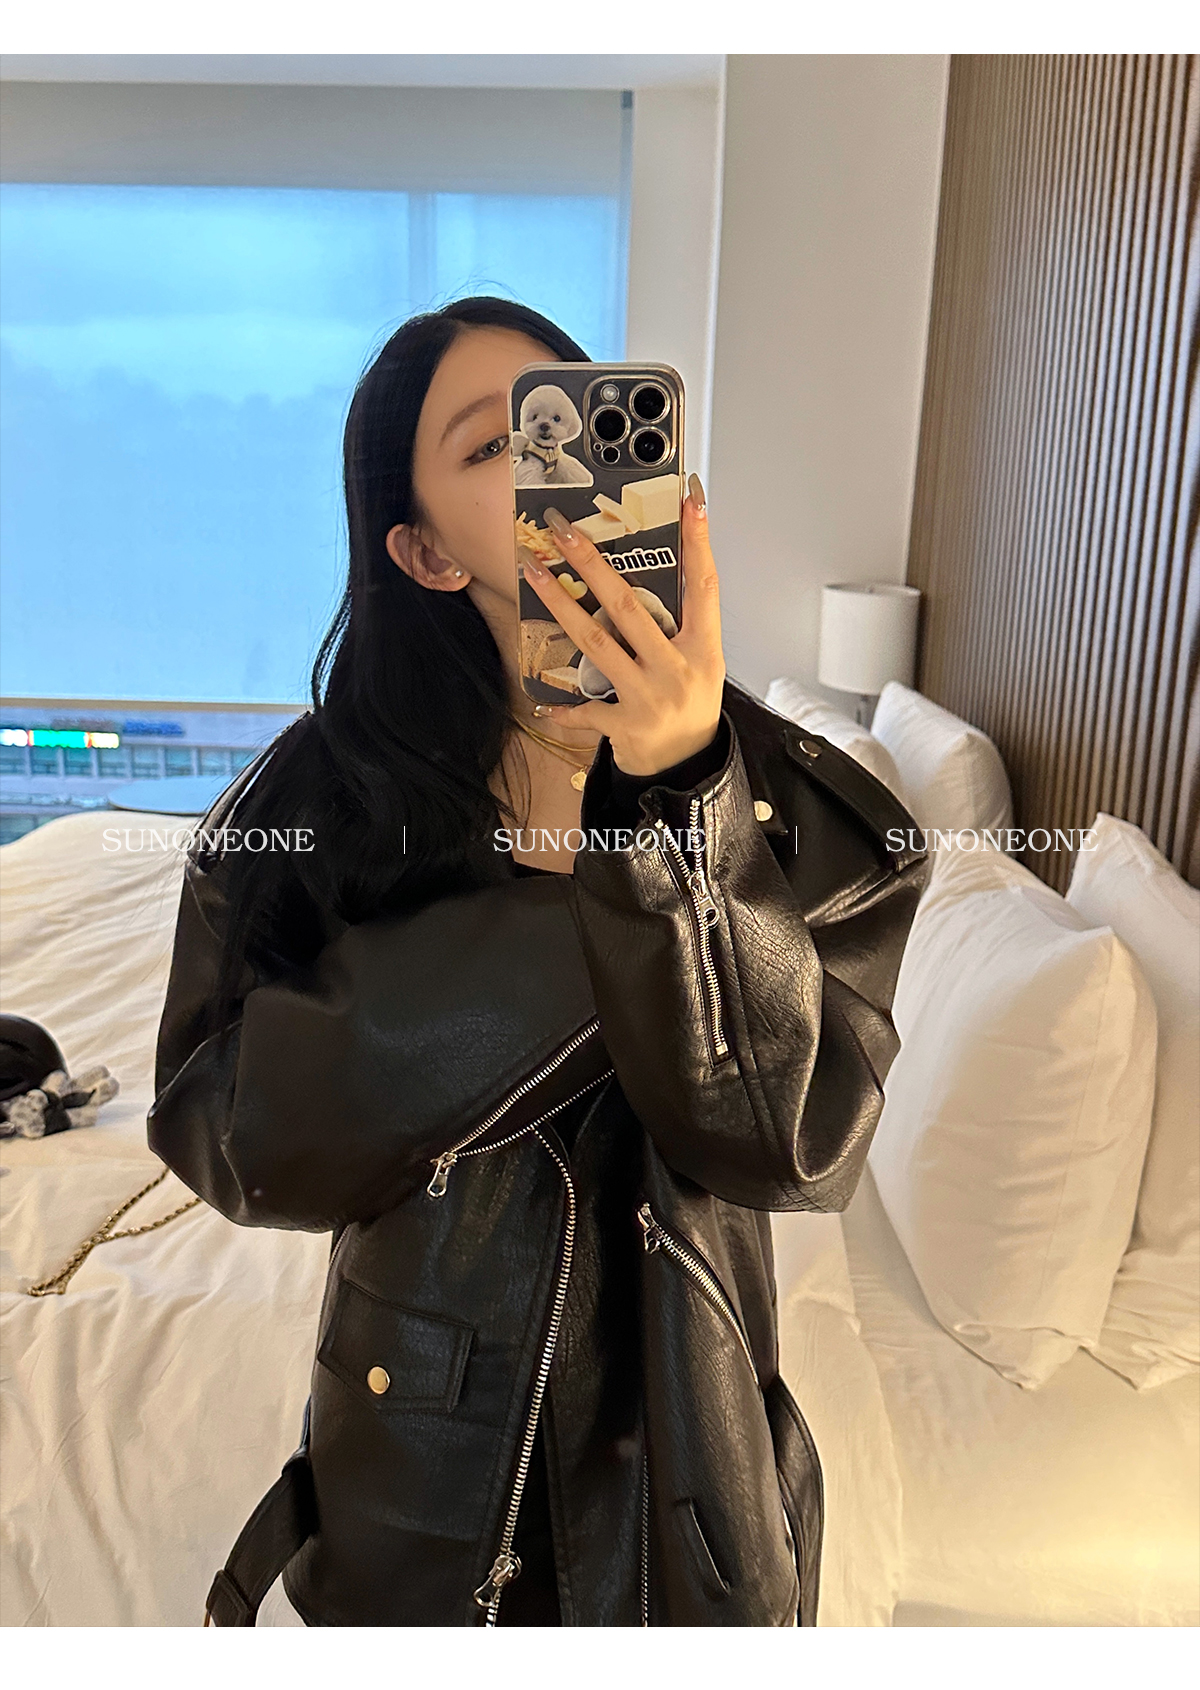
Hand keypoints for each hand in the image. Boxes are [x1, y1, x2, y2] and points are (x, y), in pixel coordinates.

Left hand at [519, 474, 724, 777]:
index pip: (704, 587)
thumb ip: (678, 626)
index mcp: (704, 650)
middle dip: (593, 565)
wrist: (687, 767)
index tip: (691, 500)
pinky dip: (564, 708)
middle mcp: (677, 670)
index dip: (699, 544)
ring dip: (561, 606)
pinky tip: (542, 702)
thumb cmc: (690, 706)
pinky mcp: (624, 726)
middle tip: (564, 530)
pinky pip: (586, 709)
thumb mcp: (700, 663)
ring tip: (534, 573)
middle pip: (629, 608)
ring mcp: (649, 698)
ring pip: (597, 642)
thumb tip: (640, 575)